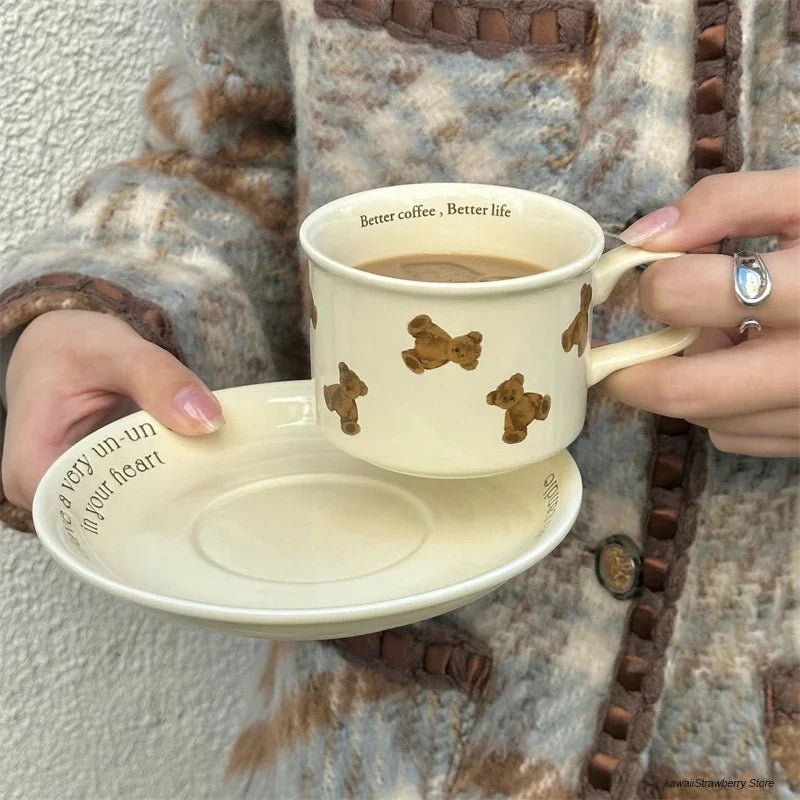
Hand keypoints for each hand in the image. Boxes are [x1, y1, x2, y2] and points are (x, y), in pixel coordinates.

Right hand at [2, 310, 224, 508]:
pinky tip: (188, 470)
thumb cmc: (73, 346)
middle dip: (161, 507)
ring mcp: (66, 492)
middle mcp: (43, 493)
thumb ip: (160, 379)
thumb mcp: (115, 349)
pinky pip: (128, 496)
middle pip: (110, 522)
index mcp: (31, 469)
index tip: (190, 495)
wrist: (60, 342)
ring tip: (203, 478)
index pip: (88, 518)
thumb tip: (207, 420)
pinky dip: (158, 483)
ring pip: (122, 513)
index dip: (142, 513)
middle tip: (210, 487)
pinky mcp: (91, 483)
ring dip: (162, 496)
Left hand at [604, 166, 799, 456]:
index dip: (655, 282)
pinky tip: (751, 366)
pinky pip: (738, 437)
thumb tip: (642, 237)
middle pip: (686, 393)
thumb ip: (728, 202)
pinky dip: (722, 407)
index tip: (652, 274)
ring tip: (719, 339)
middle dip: (631, 370)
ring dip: (687, 384)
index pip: (690, 296)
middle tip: (618, 348)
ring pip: (708, 419)